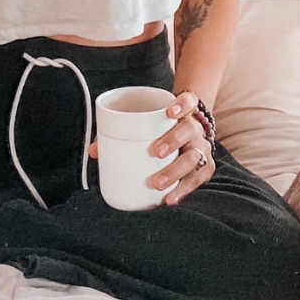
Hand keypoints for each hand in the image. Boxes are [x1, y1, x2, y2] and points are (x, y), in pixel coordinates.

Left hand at [87, 91, 215, 206]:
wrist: (187, 132)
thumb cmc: (160, 128)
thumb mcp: (145, 123)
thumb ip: (119, 131)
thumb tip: (93, 151)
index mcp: (183, 111)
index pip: (190, 100)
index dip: (182, 104)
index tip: (170, 112)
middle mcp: (196, 128)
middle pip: (190, 130)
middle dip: (173, 140)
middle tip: (155, 152)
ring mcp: (201, 147)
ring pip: (195, 157)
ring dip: (176, 171)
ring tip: (158, 184)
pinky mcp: (205, 167)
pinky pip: (199, 178)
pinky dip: (184, 190)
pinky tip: (170, 199)